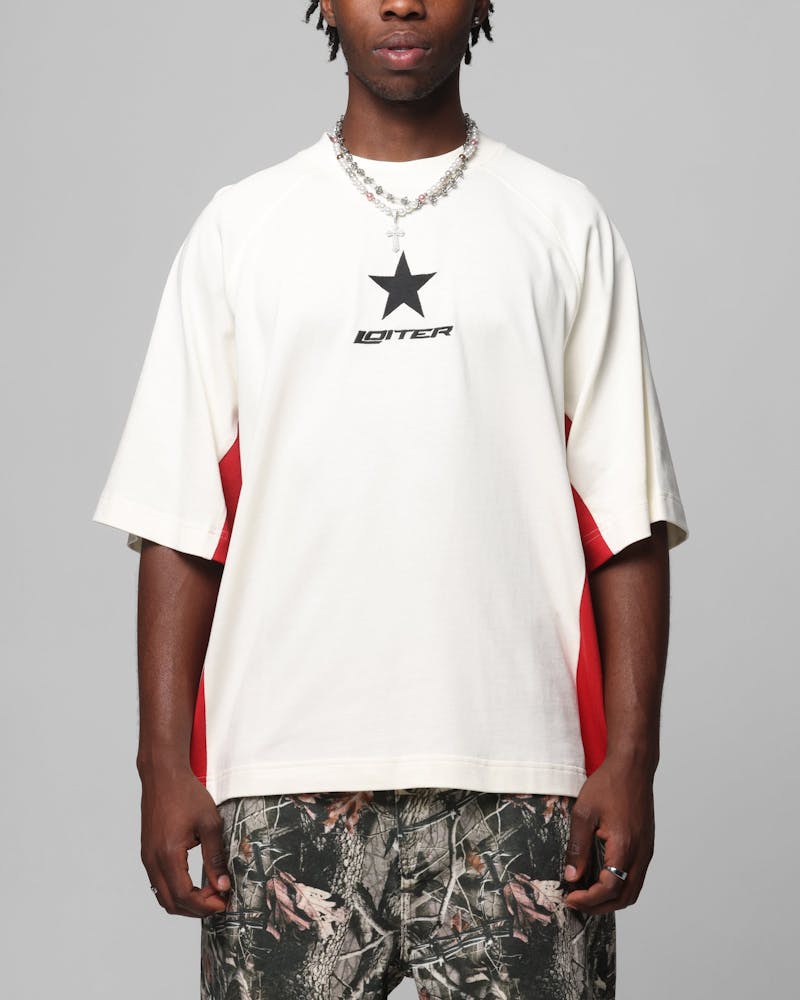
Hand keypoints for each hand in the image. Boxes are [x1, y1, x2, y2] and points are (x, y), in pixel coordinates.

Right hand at [139, 762, 231, 917]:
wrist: (163, 775)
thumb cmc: (186, 794)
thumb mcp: (209, 824)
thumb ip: (215, 857)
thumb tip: (222, 885)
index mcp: (168, 854)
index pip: (184, 896)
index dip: (205, 906)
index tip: (223, 902)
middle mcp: (152, 860)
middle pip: (170, 902)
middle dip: (195, 908)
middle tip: (218, 900)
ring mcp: (147, 857)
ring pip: (162, 895)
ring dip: (185, 901)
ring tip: (208, 892)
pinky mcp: (147, 852)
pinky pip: (158, 882)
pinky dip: (175, 890)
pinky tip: (194, 881)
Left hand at [562, 755, 655, 914]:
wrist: (632, 767)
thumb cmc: (608, 785)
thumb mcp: (584, 813)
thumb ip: (577, 847)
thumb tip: (571, 876)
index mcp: (625, 846)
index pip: (609, 888)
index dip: (588, 899)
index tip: (570, 898)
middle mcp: (640, 853)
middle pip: (625, 897)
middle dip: (599, 906)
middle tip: (577, 903)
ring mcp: (646, 851)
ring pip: (633, 891)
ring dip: (611, 899)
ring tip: (587, 895)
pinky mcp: (646, 846)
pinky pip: (636, 877)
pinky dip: (620, 886)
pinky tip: (601, 878)